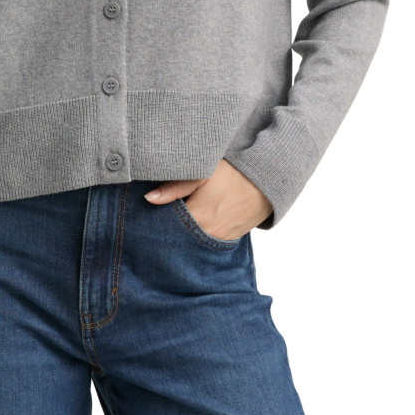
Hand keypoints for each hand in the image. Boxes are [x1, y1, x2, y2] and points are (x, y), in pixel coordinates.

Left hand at [144, 158, 273, 237]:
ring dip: (183, 232)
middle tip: (159, 217)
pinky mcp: (229, 239)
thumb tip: (149, 199)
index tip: (146, 214)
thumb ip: (174, 188)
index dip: (155, 221)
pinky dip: (198, 234)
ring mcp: (220, 240)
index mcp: (198, 219)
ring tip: (177, 217)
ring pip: (193, 241)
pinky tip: (193, 223)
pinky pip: (207, 241)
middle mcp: (208, 235)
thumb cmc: (233, 173)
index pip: (166, 228)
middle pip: (178, 238)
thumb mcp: (202, 174)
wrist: (268, 180)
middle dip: (168, 229)